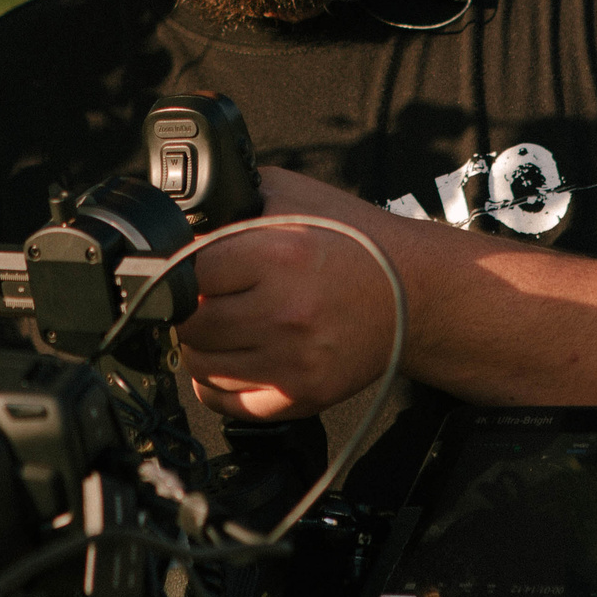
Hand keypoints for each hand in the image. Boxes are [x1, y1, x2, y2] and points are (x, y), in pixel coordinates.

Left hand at [178, 166, 400, 420]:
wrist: (415, 292)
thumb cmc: (354, 241)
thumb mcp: (294, 195)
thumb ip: (234, 202)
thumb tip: (180, 221)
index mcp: (279, 254)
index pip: (188, 271)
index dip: (185, 266)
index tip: (196, 267)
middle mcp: (284, 312)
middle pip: (189, 323)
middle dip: (190, 307)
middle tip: (210, 297)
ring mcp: (293, 361)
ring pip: (200, 365)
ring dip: (202, 345)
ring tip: (226, 324)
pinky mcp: (302, 396)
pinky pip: (227, 402)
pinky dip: (218, 383)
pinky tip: (235, 358)